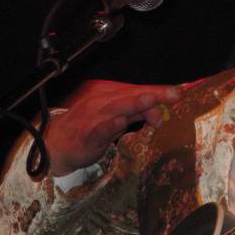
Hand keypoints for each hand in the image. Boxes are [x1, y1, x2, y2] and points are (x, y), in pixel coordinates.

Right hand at [45, 80, 181, 176]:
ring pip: (118, 106)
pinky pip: (99, 127)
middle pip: (132, 94)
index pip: (138, 89)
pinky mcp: (86, 133)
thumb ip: (138, 114)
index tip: (180, 91)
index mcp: (108, 92)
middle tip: (176, 93)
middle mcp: (101, 99)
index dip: (159, 90)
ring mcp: (92, 115)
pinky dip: (110, 124)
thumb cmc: (88, 127)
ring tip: (153, 99)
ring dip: (136, 102)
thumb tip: (160, 113)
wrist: (54, 145)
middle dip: (155, 94)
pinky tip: (120, 122)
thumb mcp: (116, 117)